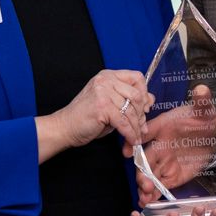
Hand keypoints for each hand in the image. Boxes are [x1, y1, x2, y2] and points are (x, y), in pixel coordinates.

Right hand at [37, 69, 151, 162]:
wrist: (65, 127)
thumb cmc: (87, 116)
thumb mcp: (111, 104)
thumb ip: (128, 100)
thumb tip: (150, 100)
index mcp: (108, 76)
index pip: (136, 77)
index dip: (144, 93)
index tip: (145, 107)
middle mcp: (106, 80)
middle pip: (136, 95)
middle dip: (141, 114)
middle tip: (141, 126)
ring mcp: (103, 92)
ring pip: (131, 111)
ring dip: (136, 127)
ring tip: (136, 136)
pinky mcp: (102, 107)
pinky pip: (124, 122)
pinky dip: (130, 133)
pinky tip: (131, 140)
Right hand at [124, 85, 215, 204]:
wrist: (212, 133)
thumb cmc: (202, 117)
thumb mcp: (204, 109)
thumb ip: (202, 101)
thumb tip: (202, 89)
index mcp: (162, 128)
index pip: (145, 134)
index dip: (135, 142)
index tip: (127, 153)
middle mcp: (160, 146)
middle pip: (146, 160)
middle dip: (142, 172)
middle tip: (144, 183)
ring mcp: (165, 162)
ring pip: (151, 175)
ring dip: (146, 187)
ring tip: (145, 198)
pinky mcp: (174, 175)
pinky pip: (161, 186)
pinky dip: (155, 195)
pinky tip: (150, 203)